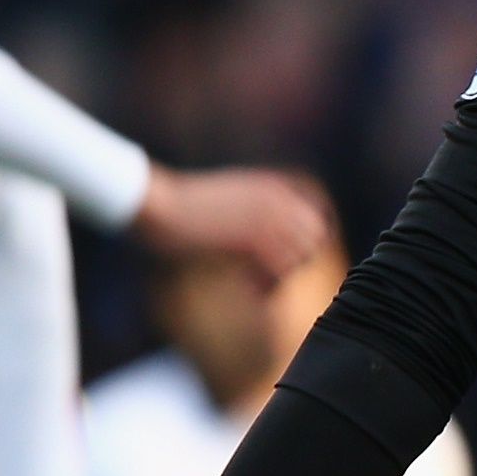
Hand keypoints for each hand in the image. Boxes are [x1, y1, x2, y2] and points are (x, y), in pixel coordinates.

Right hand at [132, 166, 331, 281]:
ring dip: (279, 276)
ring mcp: (268, 217)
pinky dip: (267, 286)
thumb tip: (276, 237)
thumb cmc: (183, 206)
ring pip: (298, 257)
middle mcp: (279, 198)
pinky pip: (278, 270)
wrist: (157, 204)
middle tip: (268, 277)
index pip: (319, 213)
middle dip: (295, 260)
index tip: (294, 259)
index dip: (311, 239)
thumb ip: (259, 211)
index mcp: (275, 185)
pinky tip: (249, 290)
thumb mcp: (230, 198)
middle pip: (313, 238)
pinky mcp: (253, 237)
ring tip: (255, 286)